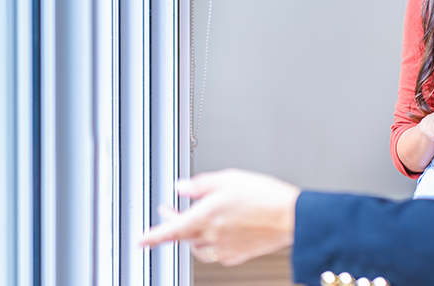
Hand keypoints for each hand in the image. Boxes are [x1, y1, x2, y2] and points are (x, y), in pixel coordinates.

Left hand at [138, 169, 300, 265]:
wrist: (293, 218)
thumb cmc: (266, 198)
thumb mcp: (230, 178)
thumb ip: (201, 184)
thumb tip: (182, 186)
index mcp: (205, 217)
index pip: (170, 230)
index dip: (152, 236)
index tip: (140, 240)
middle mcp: (212, 237)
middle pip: (183, 236)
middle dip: (173, 225)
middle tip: (170, 212)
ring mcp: (224, 249)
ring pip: (198, 247)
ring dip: (192, 235)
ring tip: (197, 220)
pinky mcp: (237, 255)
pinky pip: (216, 252)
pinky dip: (211, 241)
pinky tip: (221, 230)